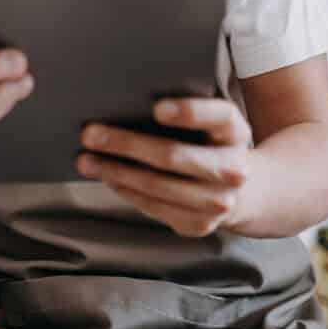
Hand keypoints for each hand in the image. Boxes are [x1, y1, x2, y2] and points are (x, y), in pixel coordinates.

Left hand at [75, 98, 251, 237]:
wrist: (241, 190)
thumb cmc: (209, 142)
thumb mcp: (209, 121)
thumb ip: (181, 110)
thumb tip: (124, 103)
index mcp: (235, 131)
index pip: (217, 116)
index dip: (188, 112)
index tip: (156, 108)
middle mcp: (233, 169)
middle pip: (173, 156)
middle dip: (126, 144)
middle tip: (89, 134)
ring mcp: (218, 202)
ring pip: (157, 186)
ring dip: (115, 172)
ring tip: (86, 160)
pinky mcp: (200, 225)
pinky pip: (154, 206)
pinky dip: (126, 190)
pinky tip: (107, 177)